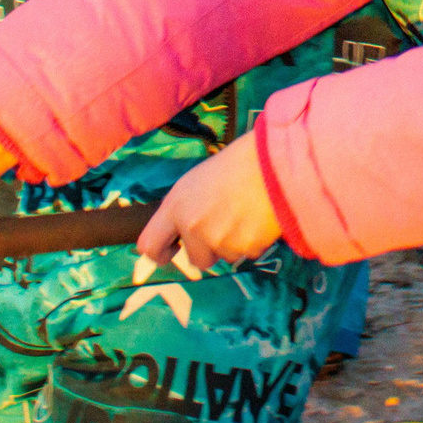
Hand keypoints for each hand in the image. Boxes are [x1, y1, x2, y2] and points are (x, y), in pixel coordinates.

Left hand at [137, 139, 282, 274]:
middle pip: (195, 259)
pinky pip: (247, 254)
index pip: (149, 246)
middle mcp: (192, 227)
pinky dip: (253, 242)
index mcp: (176, 207)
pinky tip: (258, 219)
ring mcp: (219, 240)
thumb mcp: (195, 182)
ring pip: (223, 257)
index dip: (159, 253)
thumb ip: (183, 210)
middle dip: (208, 249)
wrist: (272, 162)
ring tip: (245, 215)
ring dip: (233, 244)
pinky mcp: (245, 249)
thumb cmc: (234, 166)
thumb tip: (180, 231)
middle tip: (224, 224)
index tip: (171, 251)